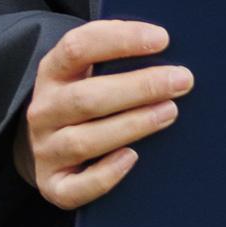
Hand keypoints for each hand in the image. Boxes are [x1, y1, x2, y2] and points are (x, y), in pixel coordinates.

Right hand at [16, 20, 193, 209]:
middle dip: (139, 87)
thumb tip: (169, 49)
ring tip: (170, 112)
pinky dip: (105, 175)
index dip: (120, 39)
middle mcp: (44, 110)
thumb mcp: (89, 73)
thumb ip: (118, 60)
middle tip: (181, 80)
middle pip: (87, 98)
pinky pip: (75, 188)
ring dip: (131, 125)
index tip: (162, 38)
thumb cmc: (87, 103)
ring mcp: (46, 150)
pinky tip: (132, 158)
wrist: (48, 146)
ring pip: (84, 141)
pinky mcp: (53, 185)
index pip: (77, 47)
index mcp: (53, 73)